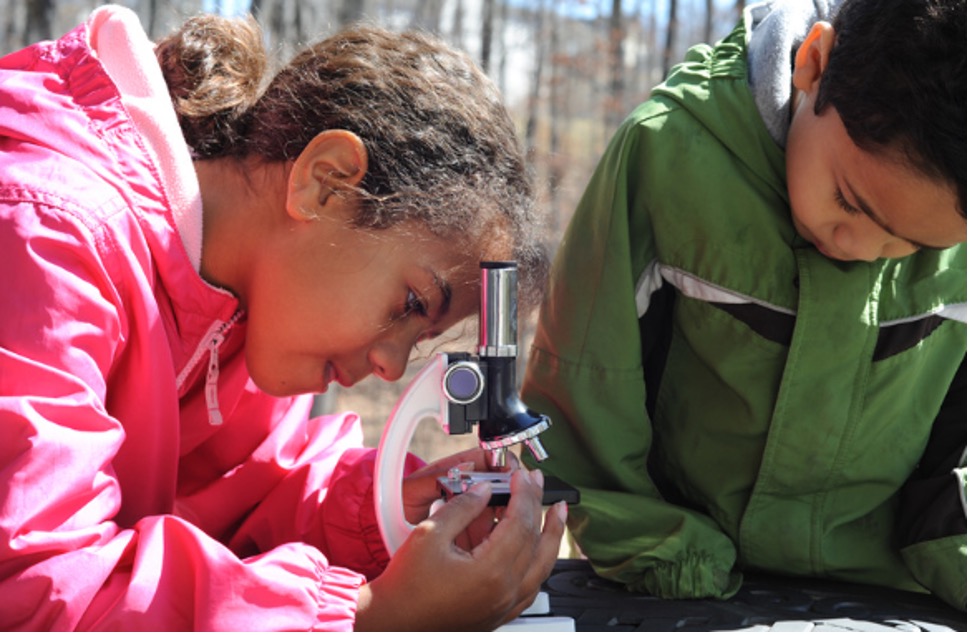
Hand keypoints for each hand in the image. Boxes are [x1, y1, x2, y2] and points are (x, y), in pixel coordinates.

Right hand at [354, 467, 566, 630]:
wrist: (394, 620)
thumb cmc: (406, 584)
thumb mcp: (430, 533)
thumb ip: (462, 508)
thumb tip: (484, 491)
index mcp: (490, 572)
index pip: (520, 522)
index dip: (523, 494)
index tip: (521, 475)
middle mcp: (504, 592)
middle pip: (535, 542)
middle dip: (540, 507)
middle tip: (540, 484)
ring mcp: (504, 606)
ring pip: (541, 567)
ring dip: (550, 536)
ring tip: (555, 513)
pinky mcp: (499, 614)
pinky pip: (531, 586)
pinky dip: (538, 562)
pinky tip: (537, 549)